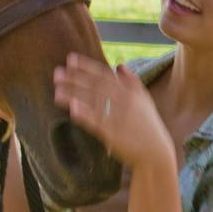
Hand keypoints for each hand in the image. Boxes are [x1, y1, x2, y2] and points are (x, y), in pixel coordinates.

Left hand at [53, 53, 172, 170]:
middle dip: (75, 78)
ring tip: (57, 90)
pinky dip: (85, 114)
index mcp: (130, 91)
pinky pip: (97, 122)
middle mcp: (124, 101)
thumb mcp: (144, 99)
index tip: (70, 59)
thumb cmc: (148, 125)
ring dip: (74, 95)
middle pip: (95, 86)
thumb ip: (132, 81)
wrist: (156, 152)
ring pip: (93, 102)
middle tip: (57, 73)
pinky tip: (72, 109)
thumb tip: (119, 65)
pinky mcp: (113, 134)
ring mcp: (118, 117)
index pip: (104, 75)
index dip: (86, 66)